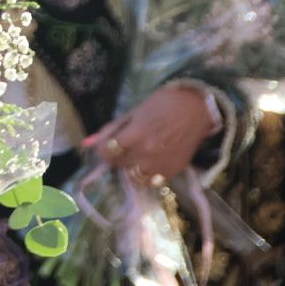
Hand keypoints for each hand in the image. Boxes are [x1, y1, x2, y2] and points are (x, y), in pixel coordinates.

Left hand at [88, 84, 217, 181]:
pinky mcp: (174, 171)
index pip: (106, 152)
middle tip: (124, 147)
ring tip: (137, 155)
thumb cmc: (162, 104)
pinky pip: (153, 182)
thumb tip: (87, 143)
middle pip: (119, 165)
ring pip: (134, 177)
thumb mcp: (132, 113)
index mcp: (136, 135)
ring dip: (131, 168)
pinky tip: (150, 162)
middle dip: (117, 157)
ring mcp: (161, 165)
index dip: (103, 149)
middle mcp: (147, 153)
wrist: (197, 108)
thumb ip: (110, 130)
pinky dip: (147, 175)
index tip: (107, 145)